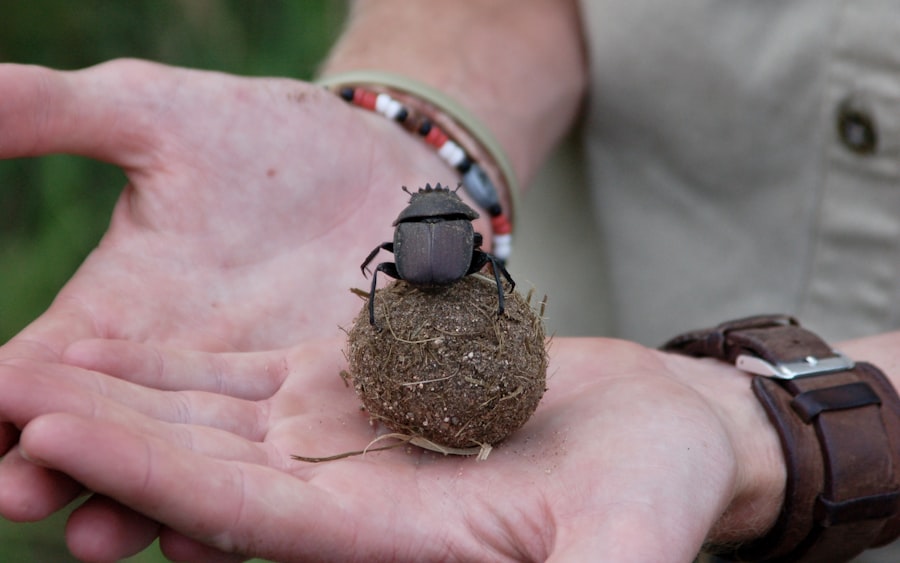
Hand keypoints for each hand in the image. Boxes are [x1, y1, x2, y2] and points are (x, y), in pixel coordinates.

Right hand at [0, 60, 452, 533]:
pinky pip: (272, 472)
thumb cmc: (272, 136)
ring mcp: (250, 405)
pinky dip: (237, 505)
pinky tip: (205, 535)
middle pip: (106, 436)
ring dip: (138, 505)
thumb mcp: (157, 117)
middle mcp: (177, 372)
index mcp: (121, 312)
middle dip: (62, 468)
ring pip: (184, 470)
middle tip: (16, 497)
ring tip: (97, 536)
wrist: (381, 163)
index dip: (8, 394)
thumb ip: (51, 113)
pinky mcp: (317, 417)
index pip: (43, 371)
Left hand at [1, 336, 782, 561]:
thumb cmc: (656, 492)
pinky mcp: (352, 396)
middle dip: (96, 433)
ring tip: (21, 353)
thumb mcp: (629, 547)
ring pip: (207, 419)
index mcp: (391, 545)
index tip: (53, 427)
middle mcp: (346, 503)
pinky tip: (110, 339)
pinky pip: (245, 379)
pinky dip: (175, 362)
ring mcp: (341, 446)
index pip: (246, 515)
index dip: (152, 472)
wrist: (656, 434)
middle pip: (200, 467)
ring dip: (117, 391)